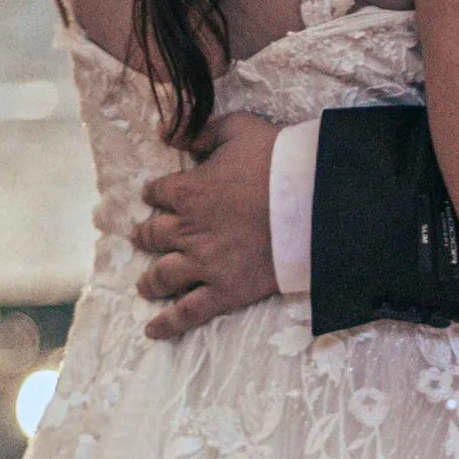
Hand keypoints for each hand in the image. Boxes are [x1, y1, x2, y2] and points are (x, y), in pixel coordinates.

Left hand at [135, 115, 282, 341]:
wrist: (313, 203)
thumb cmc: (278, 161)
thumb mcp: (239, 128)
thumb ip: (201, 131)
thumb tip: (169, 135)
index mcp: (188, 191)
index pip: (157, 193)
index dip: (155, 193)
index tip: (157, 196)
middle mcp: (187, 231)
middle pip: (153, 236)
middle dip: (147, 236)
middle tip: (146, 239)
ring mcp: (204, 264)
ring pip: (162, 276)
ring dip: (150, 280)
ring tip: (146, 285)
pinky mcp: (225, 291)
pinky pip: (188, 313)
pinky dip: (167, 324)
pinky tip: (152, 330)